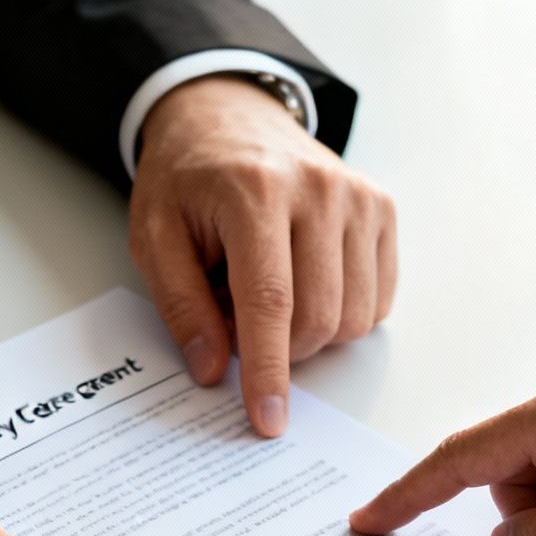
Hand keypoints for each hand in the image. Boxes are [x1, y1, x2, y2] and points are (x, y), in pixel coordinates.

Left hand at [130, 74, 397, 436]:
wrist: (229, 116)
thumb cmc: (189, 180)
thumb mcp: (154, 238)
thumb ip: (181, 306)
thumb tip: (214, 370)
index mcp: (254, 192)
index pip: (270, 302)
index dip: (268, 370)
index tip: (267, 418)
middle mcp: (318, 190)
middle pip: (319, 318)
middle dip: (281, 351)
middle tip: (237, 323)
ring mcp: (358, 198)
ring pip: (356, 317)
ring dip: (311, 334)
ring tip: (270, 297)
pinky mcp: (381, 209)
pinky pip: (377, 299)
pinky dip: (342, 313)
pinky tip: (306, 284)